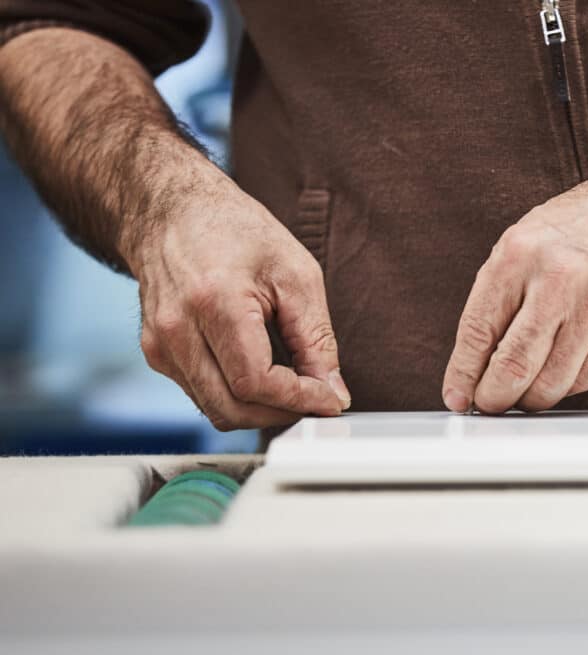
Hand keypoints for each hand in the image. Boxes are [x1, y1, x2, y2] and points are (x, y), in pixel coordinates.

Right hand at [130, 168, 350, 430]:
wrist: (171, 209)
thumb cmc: (235, 231)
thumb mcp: (296, 275)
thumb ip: (316, 338)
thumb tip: (333, 391)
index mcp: (213, 302)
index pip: (256, 382)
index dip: (300, 400)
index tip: (331, 401)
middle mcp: (176, 329)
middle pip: (232, 409)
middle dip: (282, 413)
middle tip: (317, 400)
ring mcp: (159, 344)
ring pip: (216, 410)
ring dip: (261, 410)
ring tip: (294, 387)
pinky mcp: (156, 353)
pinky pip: (202, 395)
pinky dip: (238, 396)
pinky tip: (262, 373)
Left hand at [442, 175, 587, 412]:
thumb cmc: (585, 227)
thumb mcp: (525, 242)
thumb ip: (500, 297)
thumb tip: (476, 359)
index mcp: (518, 256)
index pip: (478, 332)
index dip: (463, 374)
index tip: (457, 396)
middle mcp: (556, 282)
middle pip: (513, 367)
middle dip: (495, 397)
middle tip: (491, 403)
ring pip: (550, 383)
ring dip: (531, 399)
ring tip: (525, 393)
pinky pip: (584, 378)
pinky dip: (566, 384)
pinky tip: (561, 371)